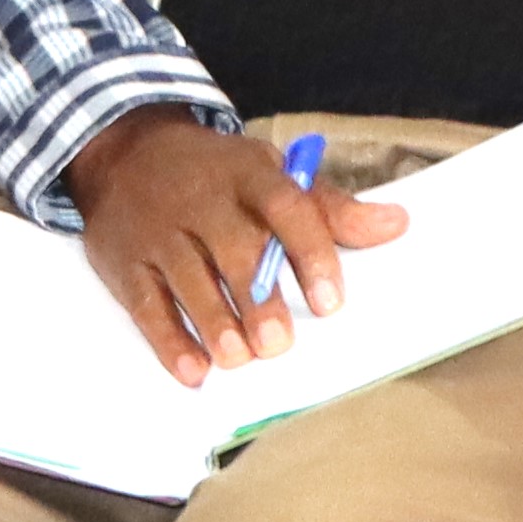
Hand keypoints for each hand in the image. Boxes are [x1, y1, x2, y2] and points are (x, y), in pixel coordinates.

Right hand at [65, 108, 411, 387]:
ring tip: (238, 358)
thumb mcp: (268, 174)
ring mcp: (160, 231)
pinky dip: (168, 340)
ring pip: (187, 278)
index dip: (310, 252)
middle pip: (233, 248)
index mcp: (248, 174)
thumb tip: (396, 224)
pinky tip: (193, 369)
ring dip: (213, 322)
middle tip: (278, 343)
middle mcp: (202, 200)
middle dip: (256, 298)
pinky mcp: (126, 262)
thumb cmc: (214, 174)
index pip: (286, 207)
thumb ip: (329, 209)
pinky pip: (146, 303)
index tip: (330, 302)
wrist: (126, 152)